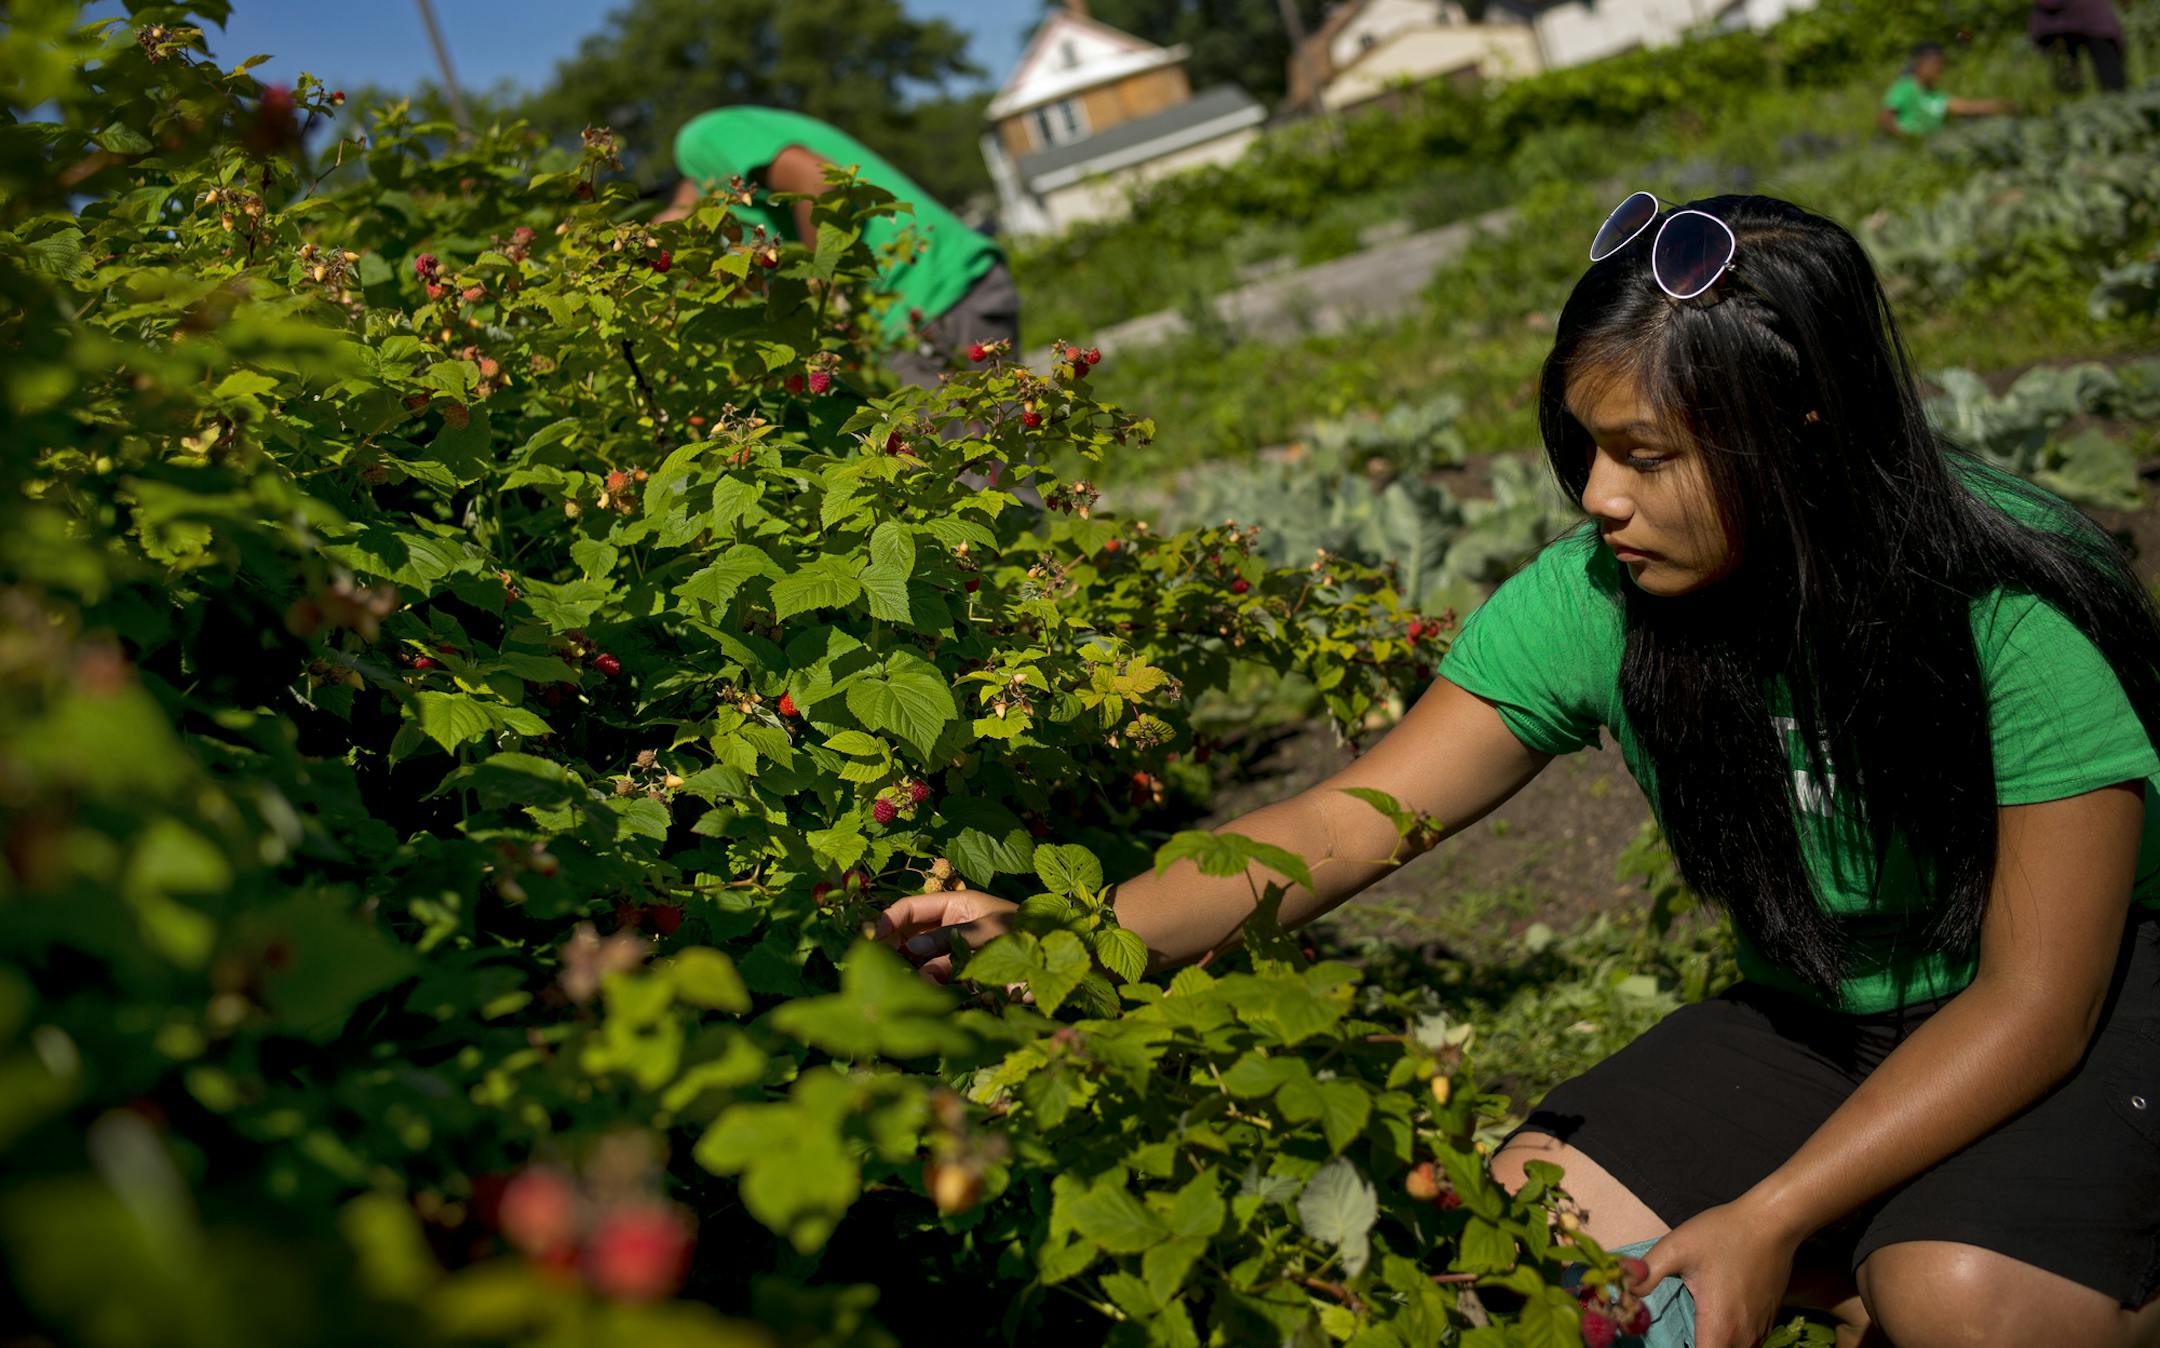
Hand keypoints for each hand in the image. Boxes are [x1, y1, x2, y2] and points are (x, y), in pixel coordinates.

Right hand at [873, 889, 1019, 983]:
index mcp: (955, 904)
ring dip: (908, 967)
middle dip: (893, 946)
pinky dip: (926, 983)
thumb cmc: (1026, 931)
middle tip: (877, 963)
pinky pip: (936, 976)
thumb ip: (948, 941)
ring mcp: (954, 950)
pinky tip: (920, 990)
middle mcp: (950, 926)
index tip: (872, 935)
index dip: (890, 919)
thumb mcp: (986, 931)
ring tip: (896, 979)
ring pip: (920, 957)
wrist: (1059, 954)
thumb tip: (913, 952)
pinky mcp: (962, 973)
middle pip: (910, 933)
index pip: (913, 908)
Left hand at [1632, 1199, 1800, 1347]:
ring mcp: (1759, 1330)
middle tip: (1675, 1337)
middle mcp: (1744, 1336)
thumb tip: (1622, 1289)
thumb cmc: (1724, 1234)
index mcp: (1720, 1325)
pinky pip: (1747, 1345)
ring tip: (1691, 1335)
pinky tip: (1713, 1325)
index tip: (1663, 1344)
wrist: (1772, 1222)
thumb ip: (1647, 1272)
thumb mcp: (1677, 1248)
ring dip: (1713, 1346)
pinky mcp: (1767, 1320)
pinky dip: (1730, 1343)